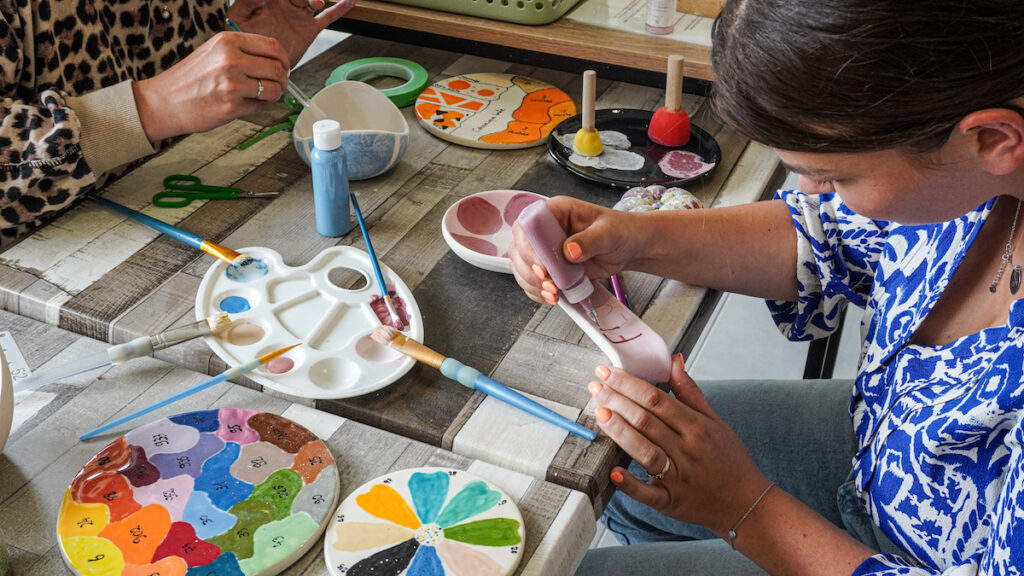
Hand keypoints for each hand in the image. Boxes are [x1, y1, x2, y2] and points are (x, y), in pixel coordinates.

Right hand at [133, 32, 290, 142]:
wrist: (163, 102)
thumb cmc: (189, 79)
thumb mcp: (214, 52)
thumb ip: (242, 52)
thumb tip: (274, 60)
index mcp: (228, 41)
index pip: (273, 46)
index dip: (283, 59)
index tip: (283, 67)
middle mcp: (231, 59)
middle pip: (278, 68)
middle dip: (282, 80)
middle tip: (276, 85)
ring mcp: (232, 83)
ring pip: (274, 89)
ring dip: (272, 95)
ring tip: (258, 96)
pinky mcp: (232, 105)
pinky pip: (259, 106)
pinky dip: (255, 107)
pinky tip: (239, 104)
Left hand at [227, 0, 356, 66]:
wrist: (255, 62)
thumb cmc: (243, 39)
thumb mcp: (238, 17)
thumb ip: (246, 1)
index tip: (282, 0)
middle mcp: (287, 4)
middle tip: (305, 1)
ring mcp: (300, 16)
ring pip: (314, 0)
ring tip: (315, 4)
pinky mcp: (310, 29)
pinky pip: (328, 17)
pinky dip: (340, 8)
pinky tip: (349, 1)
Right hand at [508, 196, 642, 304]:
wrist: (628, 247)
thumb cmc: (619, 231)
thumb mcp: (608, 233)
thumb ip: (589, 240)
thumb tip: (570, 250)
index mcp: (556, 211)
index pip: (529, 224)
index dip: (529, 246)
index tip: (542, 266)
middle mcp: (545, 228)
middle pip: (519, 248)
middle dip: (529, 270)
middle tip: (549, 283)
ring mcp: (545, 249)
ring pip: (521, 266)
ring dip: (532, 283)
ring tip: (553, 293)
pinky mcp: (549, 266)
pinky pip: (531, 279)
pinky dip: (537, 291)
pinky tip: (551, 296)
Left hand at [589, 354, 770, 535]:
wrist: (746, 502)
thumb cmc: (729, 459)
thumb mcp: (715, 421)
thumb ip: (690, 392)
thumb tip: (674, 361)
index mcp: (697, 427)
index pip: (657, 399)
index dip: (629, 384)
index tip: (608, 372)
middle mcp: (687, 450)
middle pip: (646, 420)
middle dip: (617, 401)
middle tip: (595, 387)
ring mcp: (678, 477)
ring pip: (645, 451)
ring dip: (620, 432)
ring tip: (600, 413)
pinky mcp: (670, 502)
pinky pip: (648, 493)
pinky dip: (630, 484)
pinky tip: (613, 472)